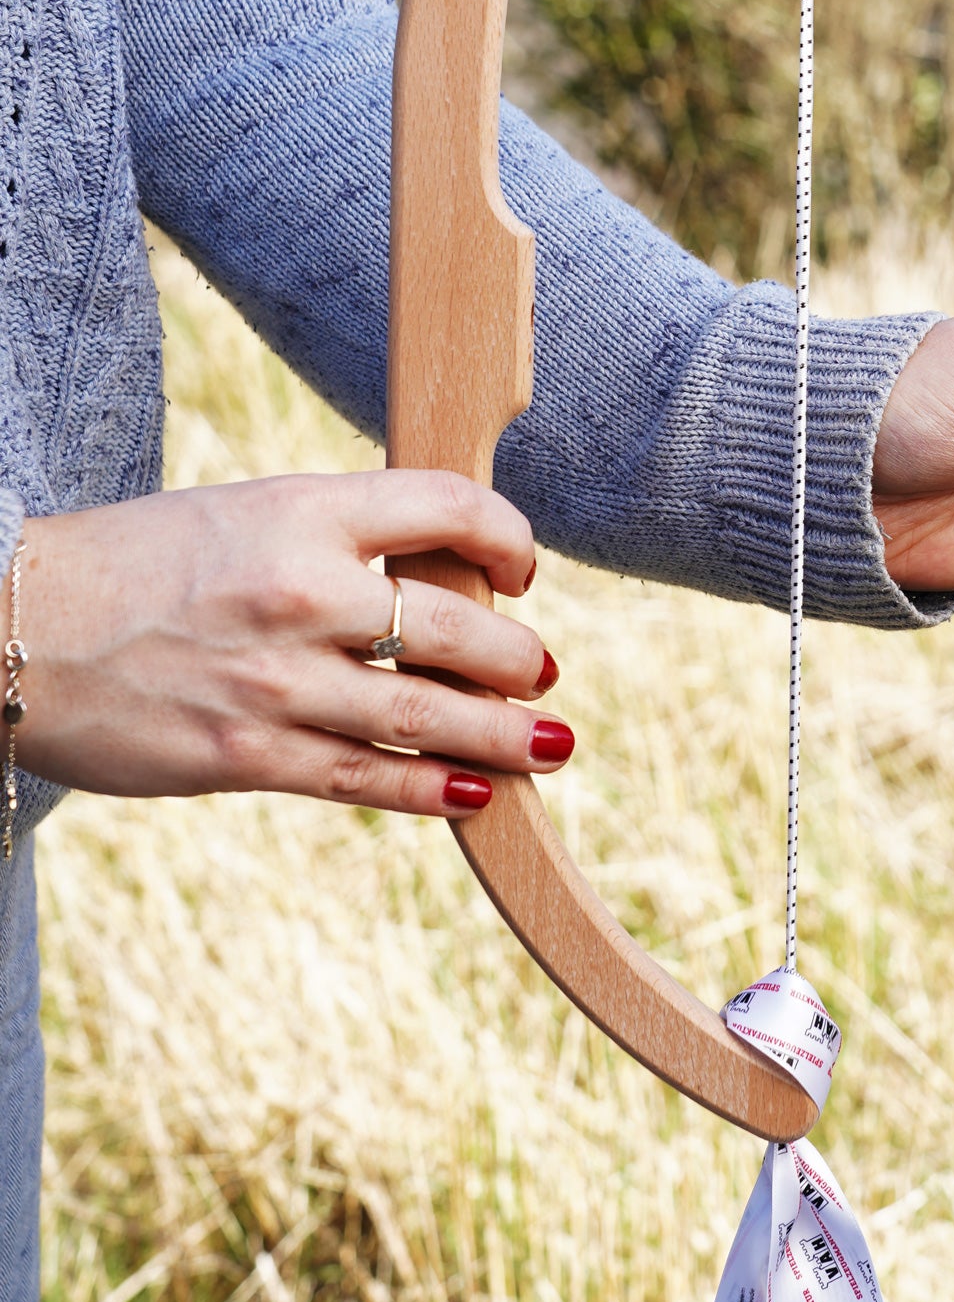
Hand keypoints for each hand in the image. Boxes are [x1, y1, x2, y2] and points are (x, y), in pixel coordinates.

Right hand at [15, 471, 571, 815]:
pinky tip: (474, 795)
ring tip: (550, 745)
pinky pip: (363, 777)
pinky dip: (430, 789)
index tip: (521, 570)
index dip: (507, 538)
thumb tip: (438, 576)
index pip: (446, 506)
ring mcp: (274, 679)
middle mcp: (298, 590)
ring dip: (502, 736)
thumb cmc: (136, 565)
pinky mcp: (243, 754)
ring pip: (425, 714)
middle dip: (520, 658)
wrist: (10, 627)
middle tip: (545, 674)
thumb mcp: (245, 513)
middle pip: (456, 627)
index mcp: (300, 510)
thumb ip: (336, 536)